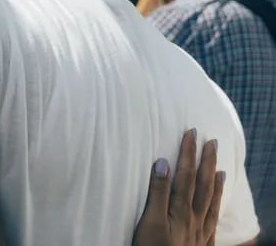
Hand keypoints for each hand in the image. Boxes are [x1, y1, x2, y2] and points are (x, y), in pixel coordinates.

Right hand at [133, 129, 223, 245]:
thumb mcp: (149, 222)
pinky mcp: (200, 245)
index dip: (188, 153)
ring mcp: (199, 232)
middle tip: (211, 141)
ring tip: (219, 167)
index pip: (185, 175)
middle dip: (205, 162)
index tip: (192, 133)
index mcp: (180, 210)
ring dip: (214, 182)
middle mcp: (193, 218)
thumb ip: (157, 192)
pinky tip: (217, 202)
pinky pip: (212, 221)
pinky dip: (216, 208)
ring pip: (210, 202)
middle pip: (202, 185)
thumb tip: (164, 162)